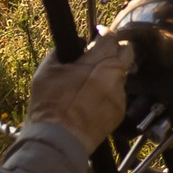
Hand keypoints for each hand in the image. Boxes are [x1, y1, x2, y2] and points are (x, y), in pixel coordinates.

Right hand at [27, 34, 134, 150]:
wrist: (58, 139)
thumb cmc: (49, 105)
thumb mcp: (46, 72)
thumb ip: (62, 52)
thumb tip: (76, 44)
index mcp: (99, 61)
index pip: (111, 37)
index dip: (103, 33)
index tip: (98, 34)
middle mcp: (115, 75)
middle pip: (127, 52)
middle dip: (116, 49)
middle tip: (102, 54)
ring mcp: (120, 95)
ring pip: (121, 76)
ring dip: (110, 74)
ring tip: (91, 84)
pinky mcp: (120, 112)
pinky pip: (118, 96)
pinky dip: (108, 95)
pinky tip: (92, 103)